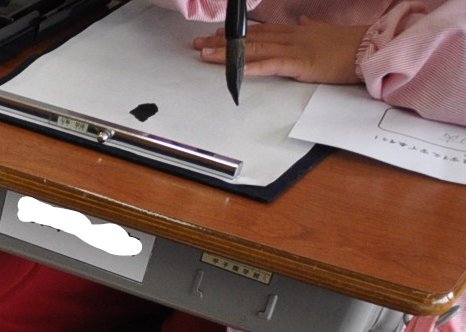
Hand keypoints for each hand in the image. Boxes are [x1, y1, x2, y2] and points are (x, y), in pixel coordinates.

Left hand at [195, 18, 365, 84]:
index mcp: (298, 31)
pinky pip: (272, 65)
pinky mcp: (300, 64)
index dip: (238, 33)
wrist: (371, 49)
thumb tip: (306, 21)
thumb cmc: (352, 44)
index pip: (262, 31)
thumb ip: (313, 27)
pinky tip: (236, 70)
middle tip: (200, 44)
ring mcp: (295, 49)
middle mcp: (292, 37)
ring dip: (229, 53)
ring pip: (256, 49)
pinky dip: (252, 67)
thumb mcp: (328, 31)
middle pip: (252, 38)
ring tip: (206, 55)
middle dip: (224, 42)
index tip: (219, 33)